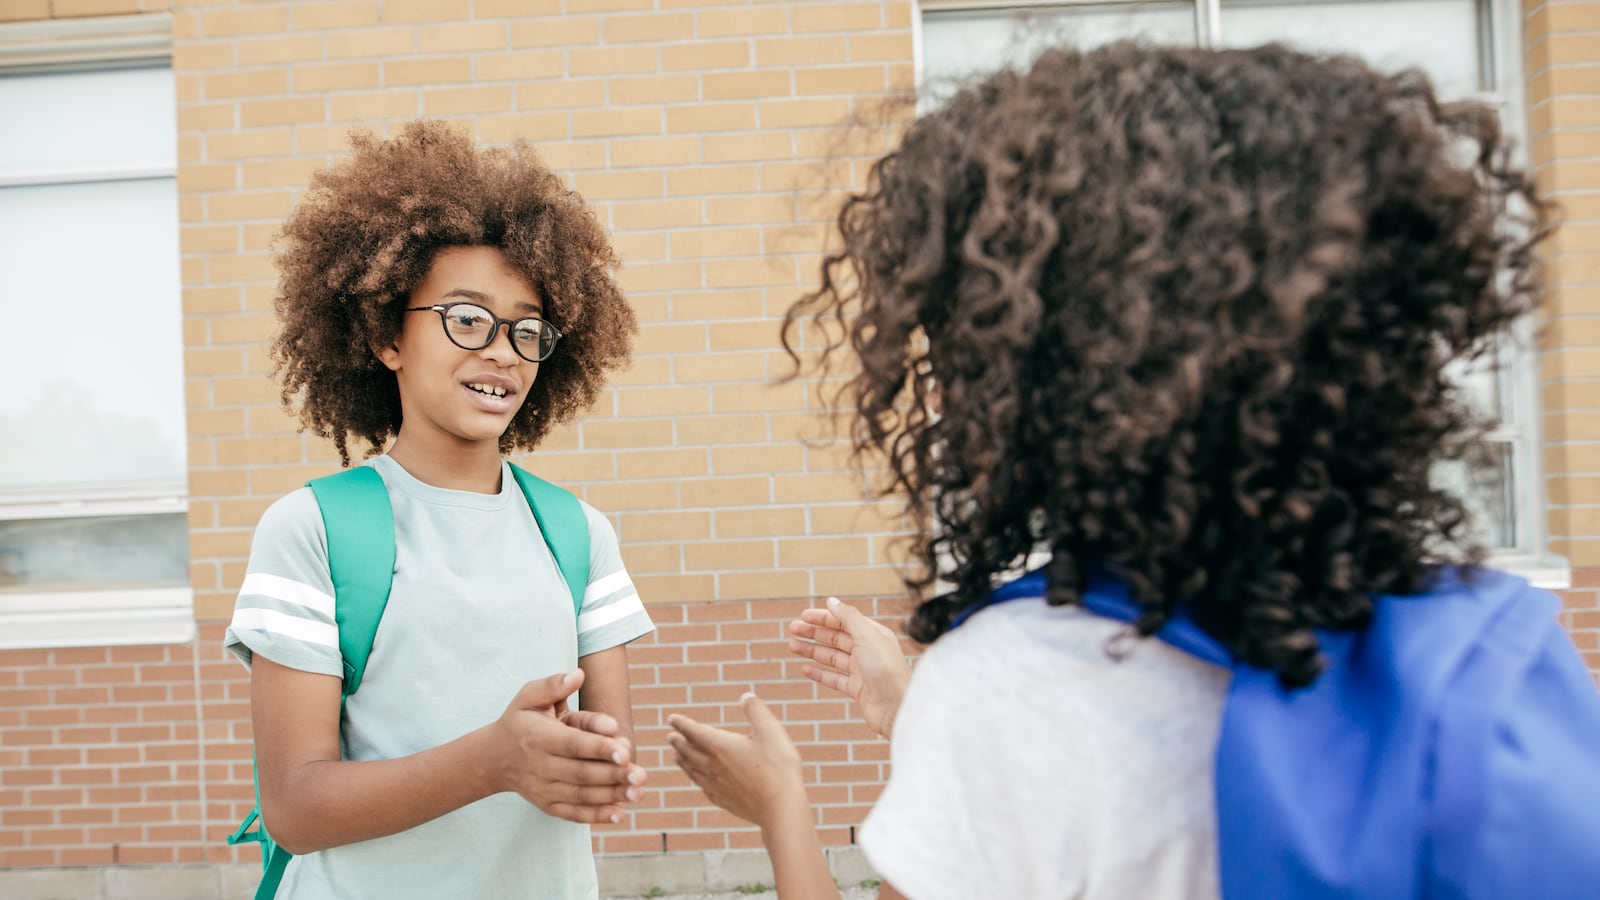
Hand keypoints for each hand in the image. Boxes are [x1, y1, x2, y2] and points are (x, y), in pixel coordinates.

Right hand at [490, 669, 645, 823]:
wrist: (493, 758)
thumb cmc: (519, 721)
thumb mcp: (528, 696)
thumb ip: (553, 685)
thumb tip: (578, 674)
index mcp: (540, 737)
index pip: (573, 744)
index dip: (600, 748)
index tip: (625, 750)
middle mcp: (541, 766)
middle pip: (582, 774)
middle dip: (613, 775)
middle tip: (640, 774)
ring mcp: (544, 789)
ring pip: (581, 795)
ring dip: (612, 796)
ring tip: (639, 791)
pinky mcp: (548, 805)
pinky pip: (574, 813)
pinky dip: (597, 816)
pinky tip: (620, 813)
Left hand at [667, 693, 806, 829]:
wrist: (780, 808)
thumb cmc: (777, 767)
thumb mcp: (770, 731)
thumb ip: (756, 711)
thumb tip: (745, 696)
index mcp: (720, 746)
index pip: (694, 731)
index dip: (682, 723)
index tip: (671, 718)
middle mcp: (713, 766)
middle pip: (689, 752)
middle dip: (678, 742)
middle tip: (670, 737)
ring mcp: (716, 786)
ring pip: (692, 771)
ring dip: (683, 762)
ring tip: (676, 757)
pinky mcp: (724, 801)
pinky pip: (703, 788)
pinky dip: (695, 780)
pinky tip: (699, 782)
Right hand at [787, 597, 910, 738]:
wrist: (896, 707)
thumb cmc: (885, 670)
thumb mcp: (866, 636)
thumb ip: (848, 617)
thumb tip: (832, 601)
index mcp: (873, 634)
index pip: (844, 621)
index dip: (823, 617)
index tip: (803, 616)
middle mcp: (868, 650)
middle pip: (836, 638)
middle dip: (814, 632)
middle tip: (792, 629)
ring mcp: (862, 670)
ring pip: (832, 657)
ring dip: (812, 650)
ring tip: (792, 646)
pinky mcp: (857, 689)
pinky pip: (834, 678)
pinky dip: (819, 673)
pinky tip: (805, 669)